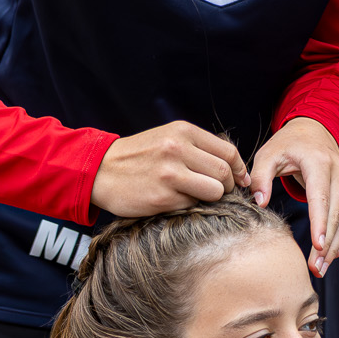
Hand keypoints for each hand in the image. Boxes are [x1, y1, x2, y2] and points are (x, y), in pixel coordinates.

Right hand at [92, 121, 248, 216]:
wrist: (99, 171)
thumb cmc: (138, 157)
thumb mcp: (167, 138)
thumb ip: (198, 147)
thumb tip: (233, 167)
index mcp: (183, 131)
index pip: (227, 152)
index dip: (238, 170)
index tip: (239, 181)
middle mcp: (177, 149)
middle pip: (224, 173)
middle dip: (227, 186)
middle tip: (218, 192)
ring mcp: (170, 174)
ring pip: (214, 191)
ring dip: (210, 198)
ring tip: (196, 196)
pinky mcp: (162, 197)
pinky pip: (193, 206)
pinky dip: (189, 206)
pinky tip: (174, 200)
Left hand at [249, 117, 338, 275]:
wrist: (314, 132)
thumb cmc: (288, 145)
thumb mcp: (269, 153)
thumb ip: (260, 176)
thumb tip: (260, 202)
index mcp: (319, 162)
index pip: (321, 197)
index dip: (320, 223)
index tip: (318, 245)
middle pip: (336, 214)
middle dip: (326, 244)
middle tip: (314, 268)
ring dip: (335, 247)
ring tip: (320, 269)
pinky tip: (331, 256)